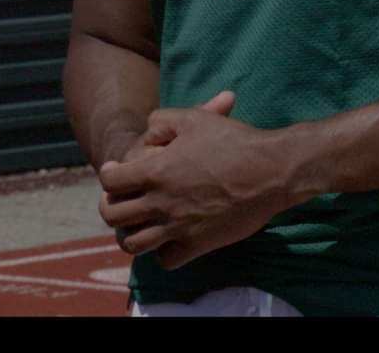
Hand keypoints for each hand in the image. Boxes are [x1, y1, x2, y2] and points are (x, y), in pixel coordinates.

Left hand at [97, 91, 310, 269]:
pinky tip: (168, 238)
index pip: (109, 181)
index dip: (108, 174)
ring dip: (130, 234)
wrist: (271, 171)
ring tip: (137, 224)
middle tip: (118, 200)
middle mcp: (161, 202)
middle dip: (110, 206)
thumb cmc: (234, 141)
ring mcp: (178, 227)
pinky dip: (162, 252)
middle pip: (113, 215)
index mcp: (155, 172)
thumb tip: (147, 133)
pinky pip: (166, 260)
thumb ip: (162, 121)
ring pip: (133, 244)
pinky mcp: (198, 245)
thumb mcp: (194, 118)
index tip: (115, 172)